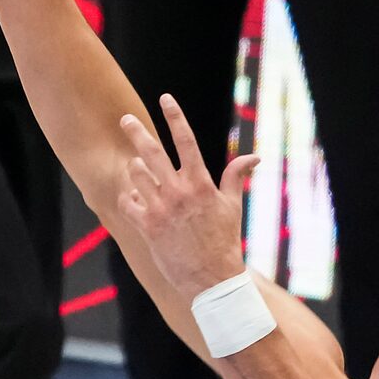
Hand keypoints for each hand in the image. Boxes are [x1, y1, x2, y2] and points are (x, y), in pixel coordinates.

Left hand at [117, 96, 258, 300]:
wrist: (212, 279)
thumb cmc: (224, 241)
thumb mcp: (232, 206)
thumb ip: (236, 177)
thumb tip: (254, 157)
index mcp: (200, 183)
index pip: (186, 141)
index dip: (175, 117)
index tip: (165, 98)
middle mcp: (178, 192)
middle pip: (152, 152)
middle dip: (136, 132)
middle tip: (125, 119)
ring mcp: (160, 209)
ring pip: (136, 175)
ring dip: (135, 168)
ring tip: (138, 168)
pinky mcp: (147, 227)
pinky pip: (127, 202)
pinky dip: (128, 197)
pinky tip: (133, 197)